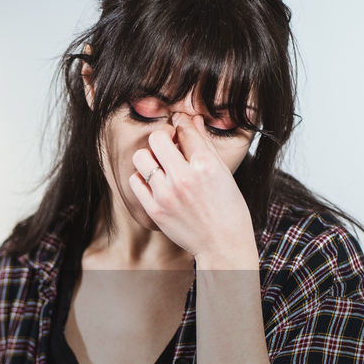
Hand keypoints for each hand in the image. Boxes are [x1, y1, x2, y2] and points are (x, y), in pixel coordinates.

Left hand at [128, 112, 258, 266]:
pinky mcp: (155, 210)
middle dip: (163, 139)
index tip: (181, 127)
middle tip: (169, 148)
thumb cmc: (227, 208)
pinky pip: (135, 181)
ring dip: (149, 157)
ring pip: (140, 157)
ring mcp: (167, 195)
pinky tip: (155, 182)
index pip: (184, 129)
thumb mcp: (222, 172)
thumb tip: (191, 119)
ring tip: (160, 166)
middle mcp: (184, 178)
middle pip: (157, 138)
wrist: (222, 244)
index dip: (182, 124)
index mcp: (206, 165)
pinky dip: (142, 178)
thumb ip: (204, 144)